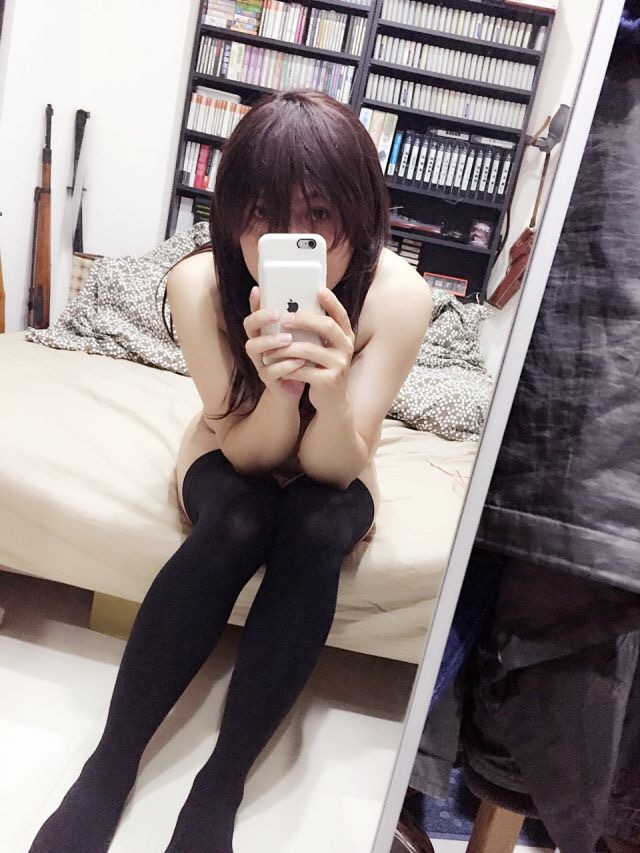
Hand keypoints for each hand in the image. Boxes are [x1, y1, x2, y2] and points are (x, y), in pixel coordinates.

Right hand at [244, 286, 306, 400]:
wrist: (299, 386)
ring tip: (289, 339)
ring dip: (271, 342)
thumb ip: (300, 321)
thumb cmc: (299, 355)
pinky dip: (285, 365)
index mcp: (264, 331)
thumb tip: (315, 295)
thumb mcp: (300, 337)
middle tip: (278, 314)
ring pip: (254, 348)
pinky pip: (271, 371)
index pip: (254, 312)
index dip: (254, 303)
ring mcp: (260, 362)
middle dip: (261, 319)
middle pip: (249, 327)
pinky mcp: (268, 379)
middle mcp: (257, 344)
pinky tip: (299, 361)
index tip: (258, 290)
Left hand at [277, 288, 355, 412]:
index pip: (340, 315)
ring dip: (288, 347)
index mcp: (345, 337)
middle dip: (304, 320)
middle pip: (327, 326)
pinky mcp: (329, 381)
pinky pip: (304, 370)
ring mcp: (339, 365)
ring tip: (272, 346)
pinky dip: (288, 368)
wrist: (333, 403)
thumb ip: (317, 333)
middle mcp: (346, 348)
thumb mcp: (325, 350)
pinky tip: (278, 367)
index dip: (331, 302)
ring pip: (311, 349)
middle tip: (285, 319)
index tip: (319, 290)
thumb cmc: (323, 370)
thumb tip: (293, 310)